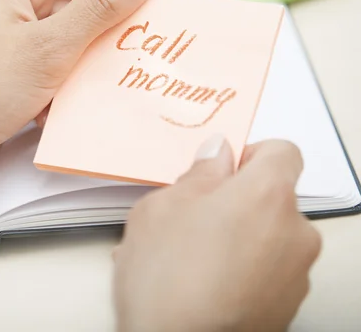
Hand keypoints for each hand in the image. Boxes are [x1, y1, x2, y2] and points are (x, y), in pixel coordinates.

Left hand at [0, 0, 163, 217]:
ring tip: (86, 94)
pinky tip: (59, 111)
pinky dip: (66, 90)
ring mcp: (15, 37)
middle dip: (106, 39)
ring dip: (87, 70)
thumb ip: (101, 7)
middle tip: (125, 67)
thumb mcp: (49, 46)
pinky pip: (59, 70)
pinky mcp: (15, 71)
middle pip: (87, 4)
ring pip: (76, 43)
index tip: (141, 30)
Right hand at [113, 137, 320, 331]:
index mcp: (266, 195)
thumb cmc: (166, 280)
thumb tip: (217, 154)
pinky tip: (202, 282)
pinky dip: (243, 268)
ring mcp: (296, 273)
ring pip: (267, 236)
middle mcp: (295, 232)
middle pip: (272, 198)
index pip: (281, 152)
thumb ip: (199, 173)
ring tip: (190, 258)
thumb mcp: (162, 207)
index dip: (250, 155)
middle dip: (236, 201)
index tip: (223, 171)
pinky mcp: (288, 305)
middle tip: (193, 218)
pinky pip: (267, 271)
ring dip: (237, 237)